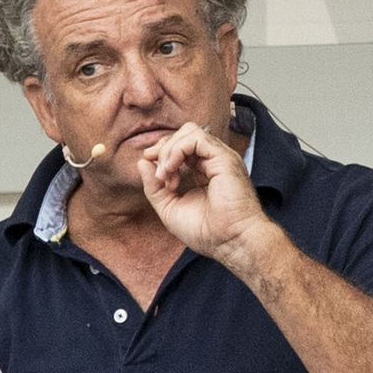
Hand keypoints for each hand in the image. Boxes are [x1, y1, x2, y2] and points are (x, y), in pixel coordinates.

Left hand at [134, 121, 280, 267]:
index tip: (157, 178)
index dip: (163, 155)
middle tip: (159, 174)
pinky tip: (172, 170)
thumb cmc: (208, 231)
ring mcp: (220, 157)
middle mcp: (214, 161)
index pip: (181, 146)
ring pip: (189, 131)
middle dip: (163, 148)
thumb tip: (142, 162)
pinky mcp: (224, 158)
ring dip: (169, 150)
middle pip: (184, 133)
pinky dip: (177, 150)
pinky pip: (196, 138)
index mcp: (204, 171)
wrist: (230, 242)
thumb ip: (154, 186)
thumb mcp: (169, 208)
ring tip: (165, 174)